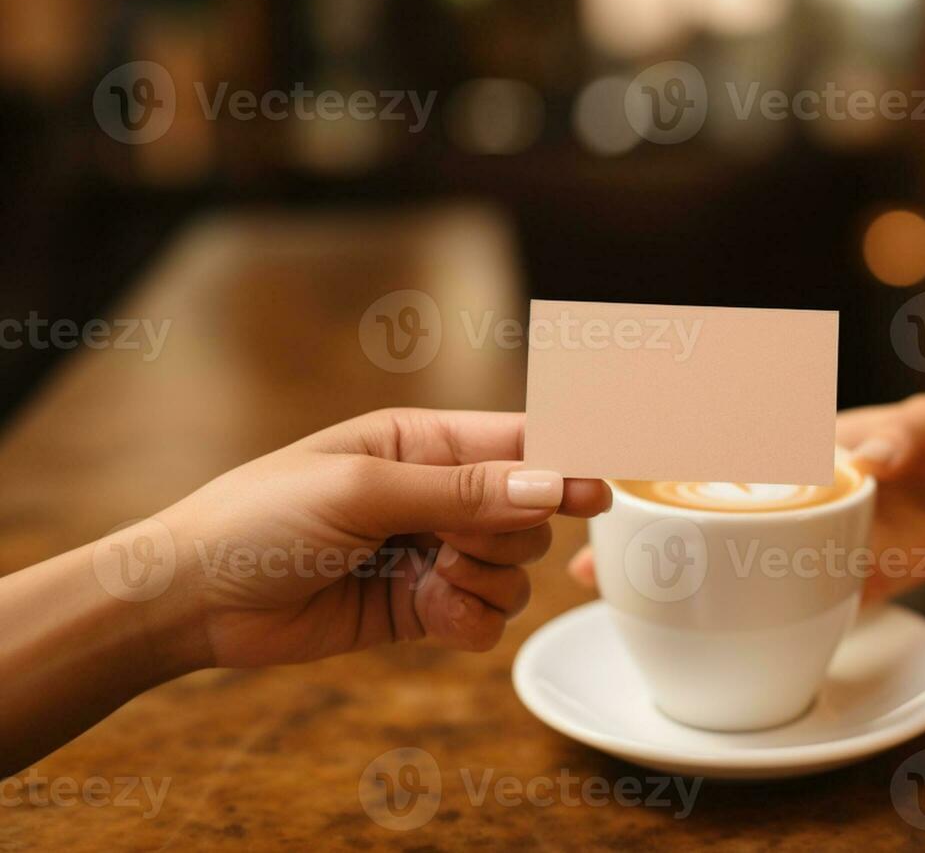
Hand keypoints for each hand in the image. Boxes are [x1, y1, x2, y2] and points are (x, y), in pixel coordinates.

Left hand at [152, 408, 609, 667]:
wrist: (193, 600)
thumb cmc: (261, 518)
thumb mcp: (362, 489)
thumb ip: (461, 491)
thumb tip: (551, 485)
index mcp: (424, 440)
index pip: (521, 440)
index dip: (566, 463)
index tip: (596, 494)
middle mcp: (437, 493)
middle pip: (530, 510)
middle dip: (504, 534)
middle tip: (450, 546)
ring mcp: (431, 552)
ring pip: (515, 568)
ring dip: (486, 581)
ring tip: (429, 582)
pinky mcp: (423, 608)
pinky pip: (488, 616)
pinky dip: (472, 620)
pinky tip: (432, 616)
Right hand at [567, 395, 924, 602]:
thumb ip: (907, 435)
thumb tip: (870, 457)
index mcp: (801, 444)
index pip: (725, 438)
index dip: (664, 443)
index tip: (614, 455)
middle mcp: (788, 494)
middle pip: (700, 503)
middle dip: (640, 519)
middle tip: (587, 541)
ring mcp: (802, 543)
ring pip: (719, 557)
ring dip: (664, 574)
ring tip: (603, 587)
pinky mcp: (828, 586)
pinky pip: (769, 604)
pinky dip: (727, 617)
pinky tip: (685, 632)